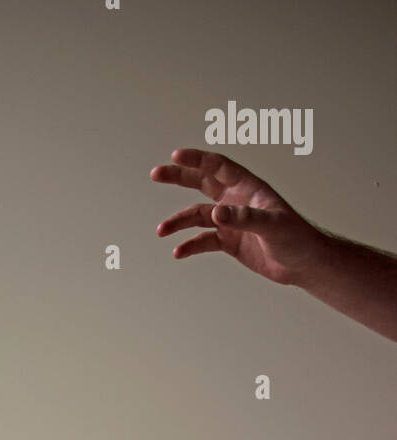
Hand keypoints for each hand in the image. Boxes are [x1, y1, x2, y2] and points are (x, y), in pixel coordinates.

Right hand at [150, 148, 323, 286]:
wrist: (302, 264)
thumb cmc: (296, 238)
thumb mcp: (272, 225)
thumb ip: (243, 217)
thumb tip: (215, 214)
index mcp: (248, 187)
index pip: (219, 166)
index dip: (198, 159)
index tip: (176, 156)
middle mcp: (235, 200)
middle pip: (201, 182)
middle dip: (179, 177)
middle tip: (156, 174)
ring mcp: (230, 221)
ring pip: (197, 215)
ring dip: (179, 221)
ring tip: (162, 231)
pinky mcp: (229, 242)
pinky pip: (204, 241)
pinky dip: (190, 245)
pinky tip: (179, 252)